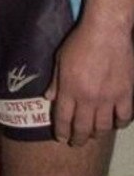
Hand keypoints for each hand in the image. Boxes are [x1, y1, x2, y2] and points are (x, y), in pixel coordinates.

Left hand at [45, 18, 133, 145]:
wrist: (106, 31)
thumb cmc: (79, 42)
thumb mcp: (60, 59)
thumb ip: (56, 81)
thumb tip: (48, 98)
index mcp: (70, 89)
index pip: (63, 118)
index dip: (62, 131)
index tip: (61, 138)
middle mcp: (88, 98)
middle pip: (83, 127)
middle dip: (78, 139)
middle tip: (76, 143)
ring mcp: (109, 98)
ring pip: (104, 127)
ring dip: (97, 134)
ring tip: (93, 135)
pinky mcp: (126, 94)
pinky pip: (124, 117)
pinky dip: (119, 123)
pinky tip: (115, 123)